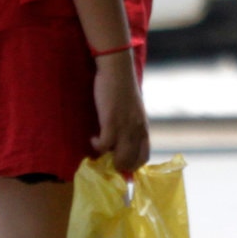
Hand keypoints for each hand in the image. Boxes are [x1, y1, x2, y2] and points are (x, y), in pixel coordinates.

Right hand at [91, 51, 150, 176]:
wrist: (118, 70)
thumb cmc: (123, 89)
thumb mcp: (133, 112)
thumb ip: (131, 127)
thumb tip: (120, 144)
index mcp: (144, 129)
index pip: (144, 158)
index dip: (132, 166)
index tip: (119, 164)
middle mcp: (138, 131)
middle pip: (132, 162)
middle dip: (118, 166)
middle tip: (105, 159)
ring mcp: (125, 127)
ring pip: (120, 159)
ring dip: (107, 159)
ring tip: (99, 149)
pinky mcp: (111, 121)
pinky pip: (104, 145)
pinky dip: (97, 146)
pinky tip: (92, 138)